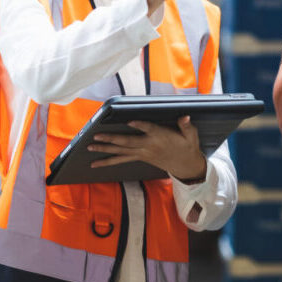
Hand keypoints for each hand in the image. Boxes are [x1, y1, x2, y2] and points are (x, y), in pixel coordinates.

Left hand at [88, 115, 207, 181]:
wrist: (185, 165)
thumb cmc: (187, 147)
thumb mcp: (191, 136)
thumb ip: (186, 126)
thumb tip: (185, 116)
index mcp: (161, 137)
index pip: (149, 129)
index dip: (141, 125)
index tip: (131, 121)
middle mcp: (149, 146)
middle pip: (128, 142)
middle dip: (112, 138)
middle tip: (97, 136)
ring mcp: (143, 153)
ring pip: (121, 151)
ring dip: (105, 149)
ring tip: (91, 147)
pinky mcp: (140, 157)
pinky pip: (122, 160)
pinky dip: (108, 161)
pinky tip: (96, 164)